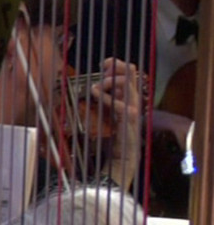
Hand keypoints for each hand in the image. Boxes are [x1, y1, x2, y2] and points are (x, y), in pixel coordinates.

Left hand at [90, 58, 140, 187]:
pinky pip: (123, 106)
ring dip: (112, 81)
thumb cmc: (111, 139)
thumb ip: (101, 102)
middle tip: (103, 69)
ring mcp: (133, 111)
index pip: (129, 74)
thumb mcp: (103, 115)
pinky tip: (97, 95)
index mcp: (127, 99)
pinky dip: (109, 98)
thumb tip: (91, 88)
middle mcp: (133, 102)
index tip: (105, 63)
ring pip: (129, 86)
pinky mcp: (130, 123)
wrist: (121, 160)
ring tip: (98, 87)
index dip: (118, 66)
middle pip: (132, 75)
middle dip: (117, 67)